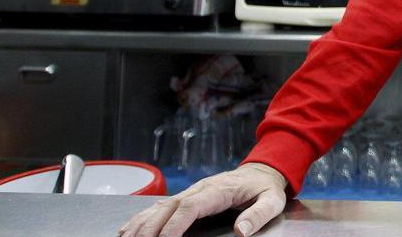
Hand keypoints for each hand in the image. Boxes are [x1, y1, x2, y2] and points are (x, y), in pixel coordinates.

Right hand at [118, 163, 286, 236]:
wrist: (260, 171)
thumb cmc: (264, 188)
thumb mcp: (272, 200)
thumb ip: (258, 214)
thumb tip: (242, 230)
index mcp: (218, 190)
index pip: (190, 206)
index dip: (174, 224)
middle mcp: (199, 189)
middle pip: (169, 207)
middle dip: (151, 227)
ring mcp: (190, 192)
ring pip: (160, 206)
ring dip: (141, 223)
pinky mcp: (186, 197)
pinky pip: (160, 206)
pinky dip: (142, 217)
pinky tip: (128, 228)